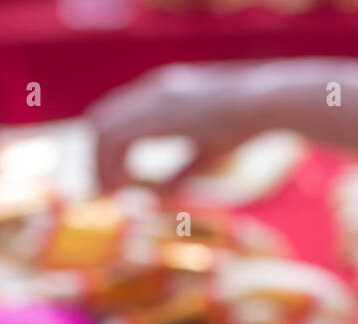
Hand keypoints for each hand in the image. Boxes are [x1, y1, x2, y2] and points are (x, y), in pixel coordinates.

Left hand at [87, 62, 273, 191]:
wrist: (262, 104)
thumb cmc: (243, 127)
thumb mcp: (206, 155)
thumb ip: (179, 174)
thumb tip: (157, 198)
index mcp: (163, 94)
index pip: (117, 115)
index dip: (108, 150)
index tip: (114, 183)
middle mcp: (151, 91)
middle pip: (102, 117)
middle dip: (96, 157)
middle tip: (102, 192)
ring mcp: (150, 98)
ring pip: (102, 127)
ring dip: (99, 164)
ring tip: (107, 195)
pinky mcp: (153, 113)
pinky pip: (114, 137)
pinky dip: (108, 164)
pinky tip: (118, 189)